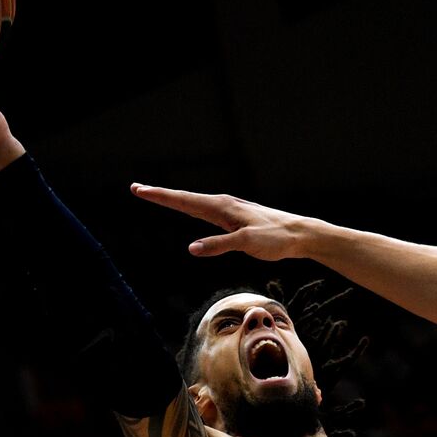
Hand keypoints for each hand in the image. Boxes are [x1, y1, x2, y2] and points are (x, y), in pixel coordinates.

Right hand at [128, 186, 315, 260]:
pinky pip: (205, 212)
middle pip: (184, 199)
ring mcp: (228, 211)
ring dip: (173, 200)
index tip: (140, 190)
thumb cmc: (276, 238)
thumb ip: (219, 244)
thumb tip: (191, 248)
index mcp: (222, 207)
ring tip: (154, 195)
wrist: (299, 234)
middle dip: (160, 195)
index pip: (184, 201)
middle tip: (136, 188)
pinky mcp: (234, 219)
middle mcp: (223, 205)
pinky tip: (188, 208)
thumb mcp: (247, 243)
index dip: (160, 197)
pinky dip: (190, 208)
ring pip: (194, 204)